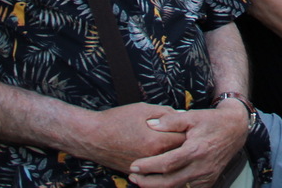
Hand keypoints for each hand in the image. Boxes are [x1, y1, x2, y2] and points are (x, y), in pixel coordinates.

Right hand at [71, 103, 185, 173]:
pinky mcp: (135, 173)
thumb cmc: (116, 120)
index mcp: (157, 141)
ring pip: (167, 164)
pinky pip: (154, 170)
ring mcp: (144, 168)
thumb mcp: (143, 109)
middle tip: (185, 134)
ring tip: (173, 143)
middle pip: (179, 154)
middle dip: (184, 144)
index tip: (190, 126)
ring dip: (173, 154)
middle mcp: (152, 158)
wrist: (91, 137)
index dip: (189, 131)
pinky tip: (160, 154)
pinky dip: (159, 163)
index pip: (185, 139)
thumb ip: (166, 113)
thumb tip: (182, 116)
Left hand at [128, 106, 248, 187]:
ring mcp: (206, 176)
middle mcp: (201, 166)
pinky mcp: (209, 181)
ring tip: (143, 182)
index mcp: (196, 150)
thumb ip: (171, 120)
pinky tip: (160, 183)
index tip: (134, 166)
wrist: (235, 129)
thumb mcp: (192, 116)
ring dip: (158, 187)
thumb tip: (150, 124)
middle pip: (170, 182)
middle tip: (133, 177)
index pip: (168, 163)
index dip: (149, 166)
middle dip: (148, 182)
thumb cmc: (211, 121)